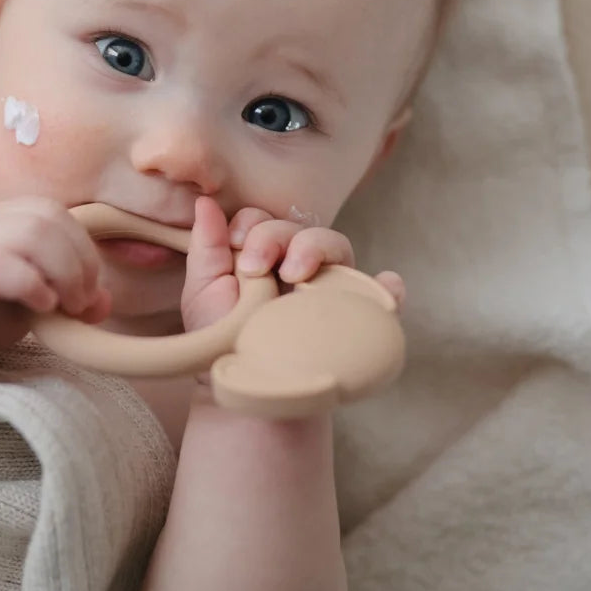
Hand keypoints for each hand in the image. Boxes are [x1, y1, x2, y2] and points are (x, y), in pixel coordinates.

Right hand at [0, 197, 111, 385]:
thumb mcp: (19, 305)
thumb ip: (59, 294)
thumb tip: (105, 301)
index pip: (52, 211)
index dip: (83, 247)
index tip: (89, 290)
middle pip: (48, 217)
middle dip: (80, 260)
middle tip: (81, 301)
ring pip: (31, 234)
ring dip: (64, 271)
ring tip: (65, 305)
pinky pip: (2, 265)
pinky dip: (33, 284)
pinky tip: (40, 307)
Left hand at [181, 197, 405, 334]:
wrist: (241, 388)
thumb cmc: (220, 339)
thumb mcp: (204, 290)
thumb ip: (207, 246)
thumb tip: (205, 202)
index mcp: (265, 255)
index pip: (268, 220)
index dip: (253, 224)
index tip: (236, 242)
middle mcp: (299, 267)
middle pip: (301, 228)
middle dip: (275, 236)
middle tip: (254, 267)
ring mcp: (327, 290)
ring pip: (339, 249)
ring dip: (318, 248)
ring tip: (295, 274)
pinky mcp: (351, 317)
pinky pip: (380, 297)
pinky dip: (387, 288)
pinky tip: (385, 285)